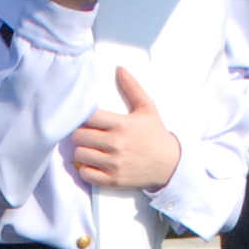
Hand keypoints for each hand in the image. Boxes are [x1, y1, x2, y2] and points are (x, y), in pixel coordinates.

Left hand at [70, 68, 180, 188]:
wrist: (170, 163)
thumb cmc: (156, 134)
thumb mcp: (148, 108)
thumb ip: (132, 88)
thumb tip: (120, 68)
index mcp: (122, 124)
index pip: (88, 117)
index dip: (82, 117)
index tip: (86, 119)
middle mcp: (116, 144)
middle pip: (79, 136)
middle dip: (81, 134)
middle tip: (87, 134)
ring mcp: (114, 163)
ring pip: (80, 154)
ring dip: (83, 151)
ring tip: (91, 148)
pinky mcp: (113, 180)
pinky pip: (86, 174)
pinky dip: (86, 169)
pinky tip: (94, 163)